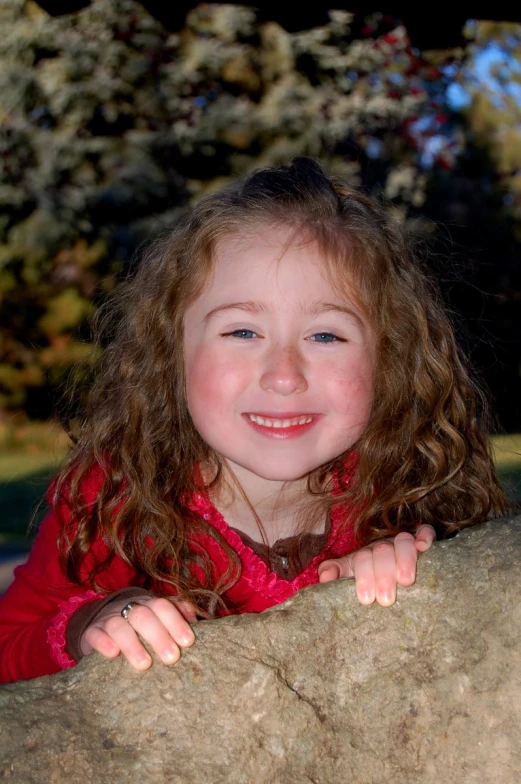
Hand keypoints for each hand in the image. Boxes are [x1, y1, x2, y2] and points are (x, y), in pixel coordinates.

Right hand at [81, 596, 196, 669]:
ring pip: (118, 625)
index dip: (176, 622)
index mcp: (148, 605)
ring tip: (145, 664)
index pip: (162, 606)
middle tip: (172, 658)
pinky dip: (103, 642)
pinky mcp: (91, 632)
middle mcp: (129, 608)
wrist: (101, 625)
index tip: (188, 642)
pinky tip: (112, 654)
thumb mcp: (159, 623)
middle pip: (143, 615)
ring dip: (132, 644)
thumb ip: (178, 620)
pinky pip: (94, 633)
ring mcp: (108, 619)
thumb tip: (199, 624)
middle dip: (159, 636)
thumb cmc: (139, 630)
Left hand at [317, 524, 435, 605]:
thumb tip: (325, 578)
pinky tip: (424, 548)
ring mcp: (402, 543)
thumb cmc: (370, 581)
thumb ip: (336, 574)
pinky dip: (425, 536)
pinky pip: (425, 531)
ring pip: (403, 542)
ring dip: (404, 559)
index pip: (362, 559)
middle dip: (383, 575)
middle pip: (382, 551)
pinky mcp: (421, 540)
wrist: (389, 580)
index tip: (366, 599)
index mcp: (364, 556)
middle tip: (386, 599)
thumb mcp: (350, 577)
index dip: (363, 577)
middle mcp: (383, 547)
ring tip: (405, 581)